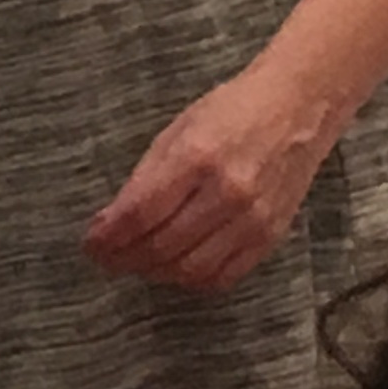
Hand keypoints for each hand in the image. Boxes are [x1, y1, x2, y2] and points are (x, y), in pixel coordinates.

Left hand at [81, 62, 337, 293]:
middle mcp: (227, 193)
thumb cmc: (231, 111)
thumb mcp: (176, 131)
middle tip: (106, 258)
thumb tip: (112, 222)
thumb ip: (145, 178)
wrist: (297, 108)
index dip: (109, 237)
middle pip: (163, 247)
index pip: (141, 213)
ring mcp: (253, 219)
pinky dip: (193, 280)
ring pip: (191, 269)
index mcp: (197, 157)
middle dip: (125, 258)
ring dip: (155, 273)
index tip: (90, 244)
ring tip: (136, 264)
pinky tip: (174, 269)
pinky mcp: (271, 236)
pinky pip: (225, 276)